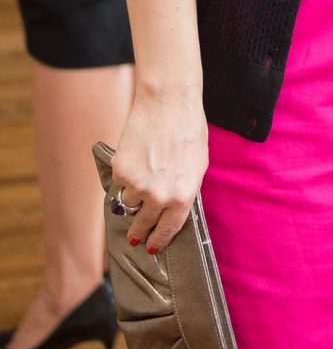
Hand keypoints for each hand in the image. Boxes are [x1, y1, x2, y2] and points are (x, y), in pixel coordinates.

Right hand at [110, 90, 208, 254]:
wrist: (169, 101)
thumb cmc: (188, 129)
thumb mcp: (198, 165)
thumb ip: (185, 190)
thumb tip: (173, 209)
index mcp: (184, 196)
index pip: (168, 231)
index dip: (158, 241)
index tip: (151, 247)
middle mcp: (160, 196)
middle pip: (143, 225)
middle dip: (139, 231)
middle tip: (135, 235)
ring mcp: (138, 185)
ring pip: (129, 203)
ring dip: (133, 196)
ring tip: (143, 175)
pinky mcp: (121, 171)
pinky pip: (120, 184)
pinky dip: (125, 176)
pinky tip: (136, 158)